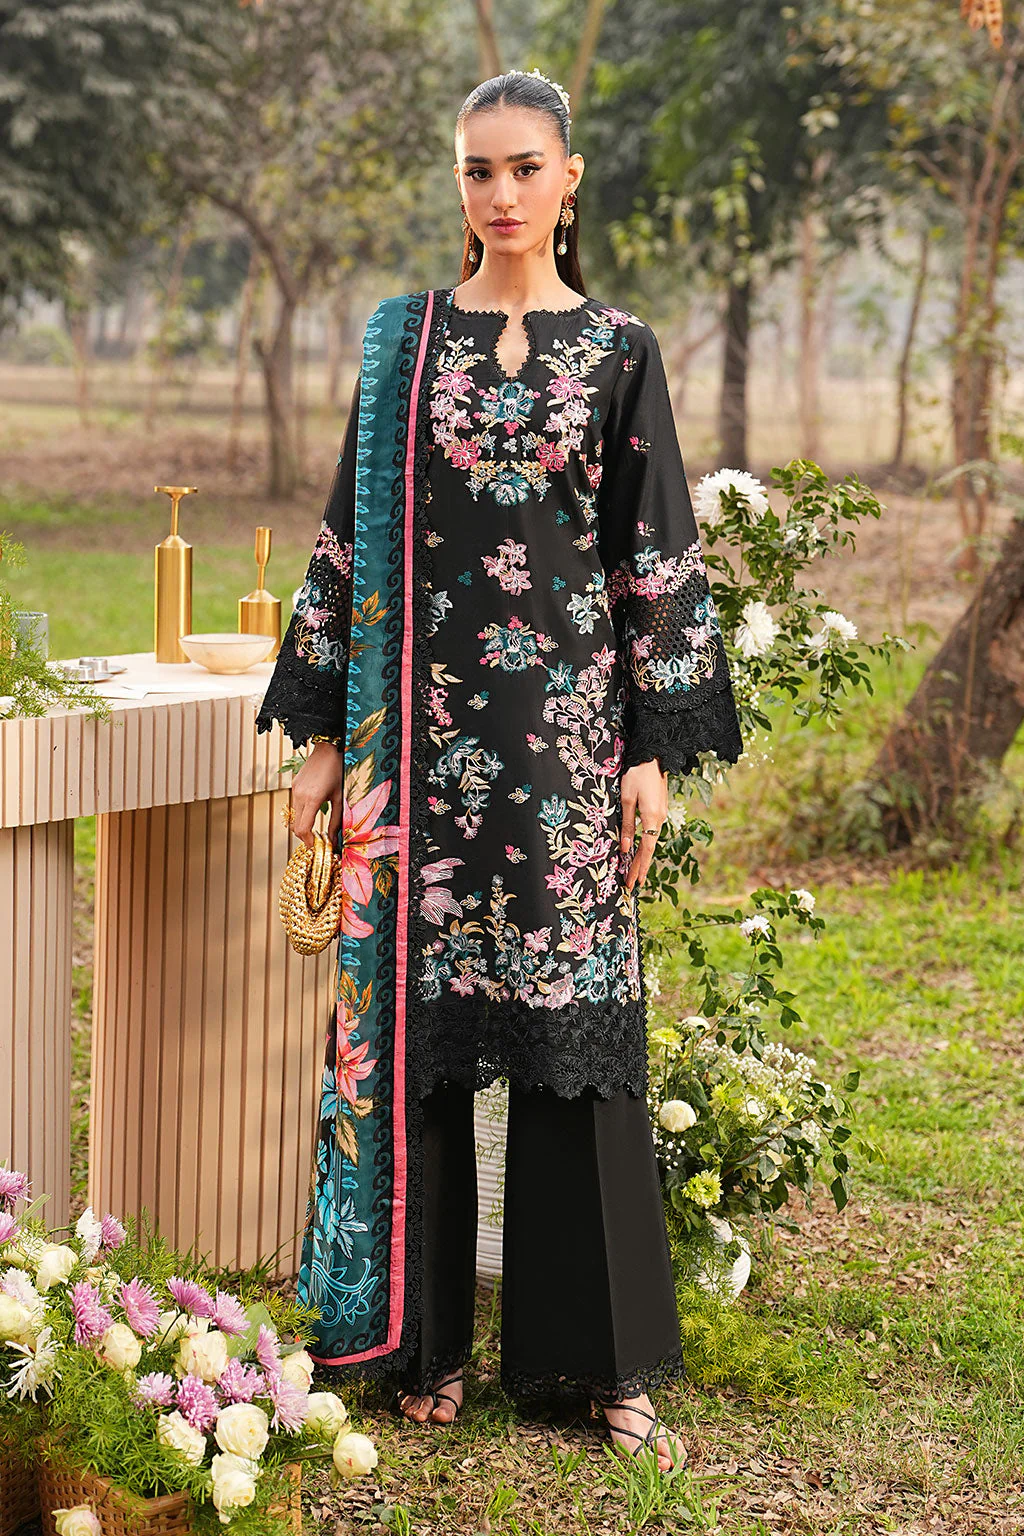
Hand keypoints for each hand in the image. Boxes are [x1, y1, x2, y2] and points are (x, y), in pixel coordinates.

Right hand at [290, 741, 343, 848]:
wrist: (328, 749)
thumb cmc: (338, 772)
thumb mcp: (340, 798)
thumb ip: (336, 821)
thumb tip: (334, 840)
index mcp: (313, 799)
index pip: (303, 829)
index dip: (308, 841)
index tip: (317, 846)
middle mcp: (300, 795)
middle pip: (295, 826)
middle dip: (304, 836)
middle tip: (317, 841)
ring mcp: (295, 790)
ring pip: (293, 816)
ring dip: (302, 825)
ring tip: (315, 828)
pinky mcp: (294, 785)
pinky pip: (294, 805)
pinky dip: (301, 813)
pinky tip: (312, 811)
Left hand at [619, 759, 667, 892]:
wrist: (653, 755)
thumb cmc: (636, 774)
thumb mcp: (627, 800)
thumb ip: (626, 825)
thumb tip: (624, 848)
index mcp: (652, 818)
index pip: (645, 850)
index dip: (637, 868)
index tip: (632, 883)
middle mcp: (660, 819)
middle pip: (650, 850)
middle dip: (640, 868)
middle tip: (632, 885)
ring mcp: (661, 814)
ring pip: (651, 841)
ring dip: (643, 858)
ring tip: (635, 873)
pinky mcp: (659, 809)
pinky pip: (652, 832)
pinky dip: (645, 845)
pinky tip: (640, 851)